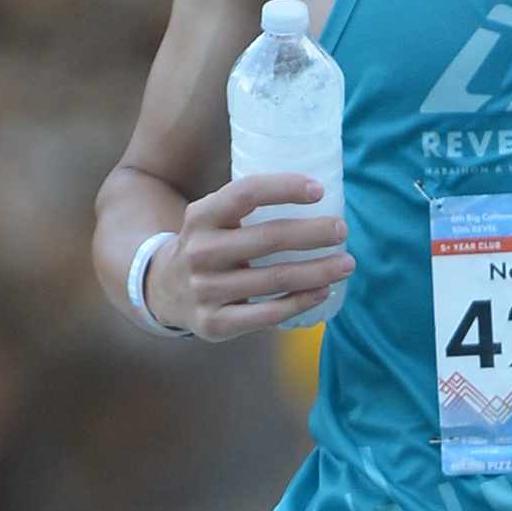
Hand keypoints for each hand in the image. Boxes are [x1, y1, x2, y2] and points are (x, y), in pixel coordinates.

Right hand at [147, 174, 352, 339]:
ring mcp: (205, 289)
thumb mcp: (213, 218)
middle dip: (314, 233)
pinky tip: (322, 291)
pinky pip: (268, 313)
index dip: (285, 188)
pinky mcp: (214, 322)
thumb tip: (317, 195)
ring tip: (346, 264)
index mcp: (201, 216)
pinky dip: (300, 301)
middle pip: (269, 238)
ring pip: (275, 278)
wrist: (165, 290)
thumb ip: (248, 208)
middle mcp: (200, 251)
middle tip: (342, 230)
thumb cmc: (209, 246)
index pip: (246, 193)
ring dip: (318, 271)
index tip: (319, 190)